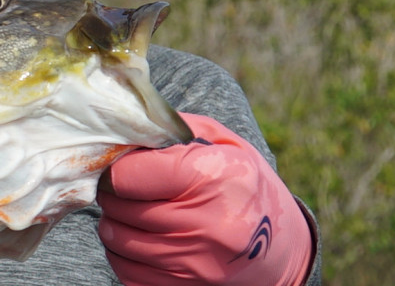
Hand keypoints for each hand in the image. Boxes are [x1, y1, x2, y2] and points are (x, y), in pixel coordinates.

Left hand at [98, 113, 312, 285]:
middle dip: (113, 193)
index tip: (124, 166)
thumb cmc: (247, 188)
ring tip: (138, 211)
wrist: (281, 251)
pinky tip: (145, 238)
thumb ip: (175, 128)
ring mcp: (195, 262)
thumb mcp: (226, 145)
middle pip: (118, 206)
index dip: (118, 167)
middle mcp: (207, 225)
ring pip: (115, 239)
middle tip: (129, 187)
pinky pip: (124, 269)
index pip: (129, 174)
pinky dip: (125, 252)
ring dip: (116, 222)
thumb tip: (124, 125)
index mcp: (215, 178)